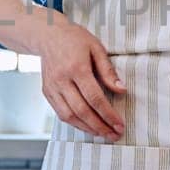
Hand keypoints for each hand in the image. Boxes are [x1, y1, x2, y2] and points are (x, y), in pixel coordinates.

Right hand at [36, 21, 125, 139]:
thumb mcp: (96, 48)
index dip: (108, 114)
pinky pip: (60, 113)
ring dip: (87, 128)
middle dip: (100, 126)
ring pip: (69, 116)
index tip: (120, 124)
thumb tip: (121, 90)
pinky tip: (87, 126)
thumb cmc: (74, 39)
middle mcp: (62, 80)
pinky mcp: (47, 92)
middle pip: (82, 111)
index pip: (95, 98)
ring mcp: (52, 88)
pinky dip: (75, 123)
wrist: (48, 35)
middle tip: (114, 135)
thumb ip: (108, 71)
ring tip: (103, 134)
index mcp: (76, 68)